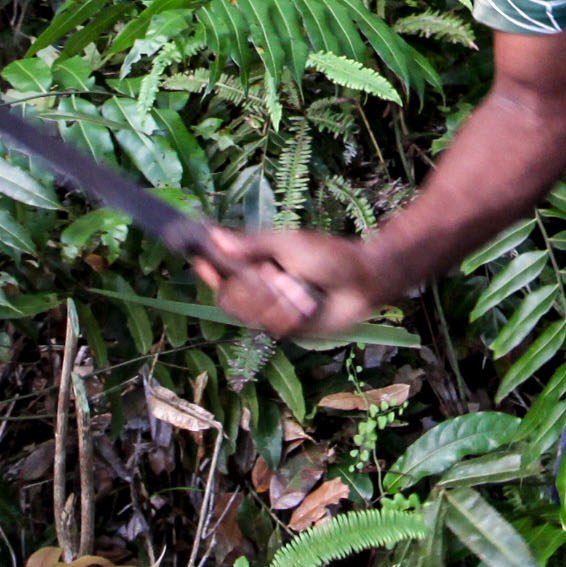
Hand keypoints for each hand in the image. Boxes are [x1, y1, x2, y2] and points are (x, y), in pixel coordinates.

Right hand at [192, 223, 386, 340]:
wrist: (362, 280)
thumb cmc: (329, 254)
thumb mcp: (287, 244)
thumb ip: (250, 245)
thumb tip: (214, 237)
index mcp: (256, 265)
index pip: (221, 273)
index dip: (209, 271)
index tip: (203, 263)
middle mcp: (261, 290)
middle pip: (229, 299)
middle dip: (250, 288)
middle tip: (273, 273)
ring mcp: (274, 311)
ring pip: (250, 315)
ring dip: (275, 300)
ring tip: (298, 288)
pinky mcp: (289, 330)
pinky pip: (273, 326)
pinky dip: (289, 313)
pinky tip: (306, 304)